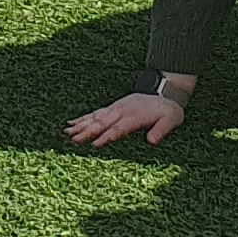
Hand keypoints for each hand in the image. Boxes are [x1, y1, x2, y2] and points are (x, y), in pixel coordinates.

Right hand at [65, 88, 186, 150]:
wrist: (167, 91)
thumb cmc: (169, 110)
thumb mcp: (171, 120)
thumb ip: (161, 130)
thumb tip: (151, 141)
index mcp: (134, 117)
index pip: (117, 129)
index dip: (106, 137)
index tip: (93, 145)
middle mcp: (122, 112)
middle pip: (102, 123)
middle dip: (86, 132)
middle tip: (73, 139)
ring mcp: (116, 109)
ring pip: (95, 117)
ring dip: (81, 125)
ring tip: (66, 132)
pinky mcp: (113, 108)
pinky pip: (96, 113)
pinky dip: (84, 118)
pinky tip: (72, 123)